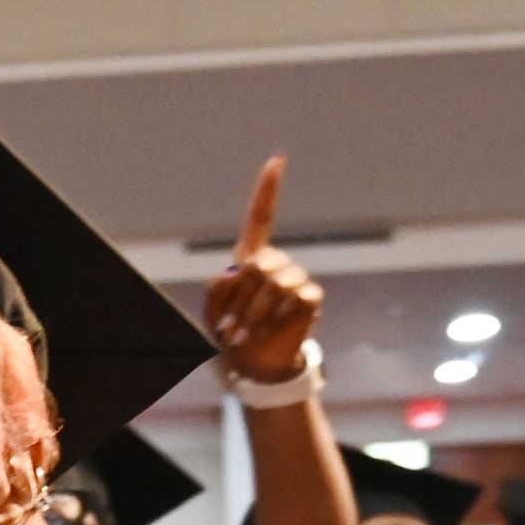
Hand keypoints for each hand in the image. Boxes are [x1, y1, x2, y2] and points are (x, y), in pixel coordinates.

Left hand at [200, 156, 322, 386]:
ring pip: (275, 284)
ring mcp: (296, 278)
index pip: (261, 216)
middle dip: (240, 299)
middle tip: (230, 329)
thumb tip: (240, 272)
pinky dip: (277, 319)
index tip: (278, 160)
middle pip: (258, 265)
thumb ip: (219, 285)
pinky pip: (296, 299)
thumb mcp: (214, 308)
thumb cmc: (232, 332)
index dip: (268, 189)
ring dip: (254, 315)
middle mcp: (276, 263)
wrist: (254, 363)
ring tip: (244, 336)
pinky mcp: (310, 298)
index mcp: (251, 257)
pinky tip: (273, 330)